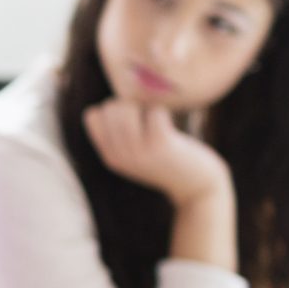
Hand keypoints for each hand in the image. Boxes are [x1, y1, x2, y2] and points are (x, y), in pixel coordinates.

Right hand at [81, 99, 230, 205]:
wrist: (196, 186)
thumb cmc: (169, 160)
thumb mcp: (137, 153)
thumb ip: (122, 134)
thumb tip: (116, 100)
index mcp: (109, 155)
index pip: (92, 116)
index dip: (112, 109)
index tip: (131, 118)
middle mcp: (119, 155)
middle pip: (109, 108)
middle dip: (129, 104)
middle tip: (148, 117)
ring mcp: (139, 152)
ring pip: (128, 108)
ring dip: (145, 106)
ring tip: (157, 119)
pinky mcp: (161, 145)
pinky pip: (155, 112)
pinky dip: (162, 112)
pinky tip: (170, 124)